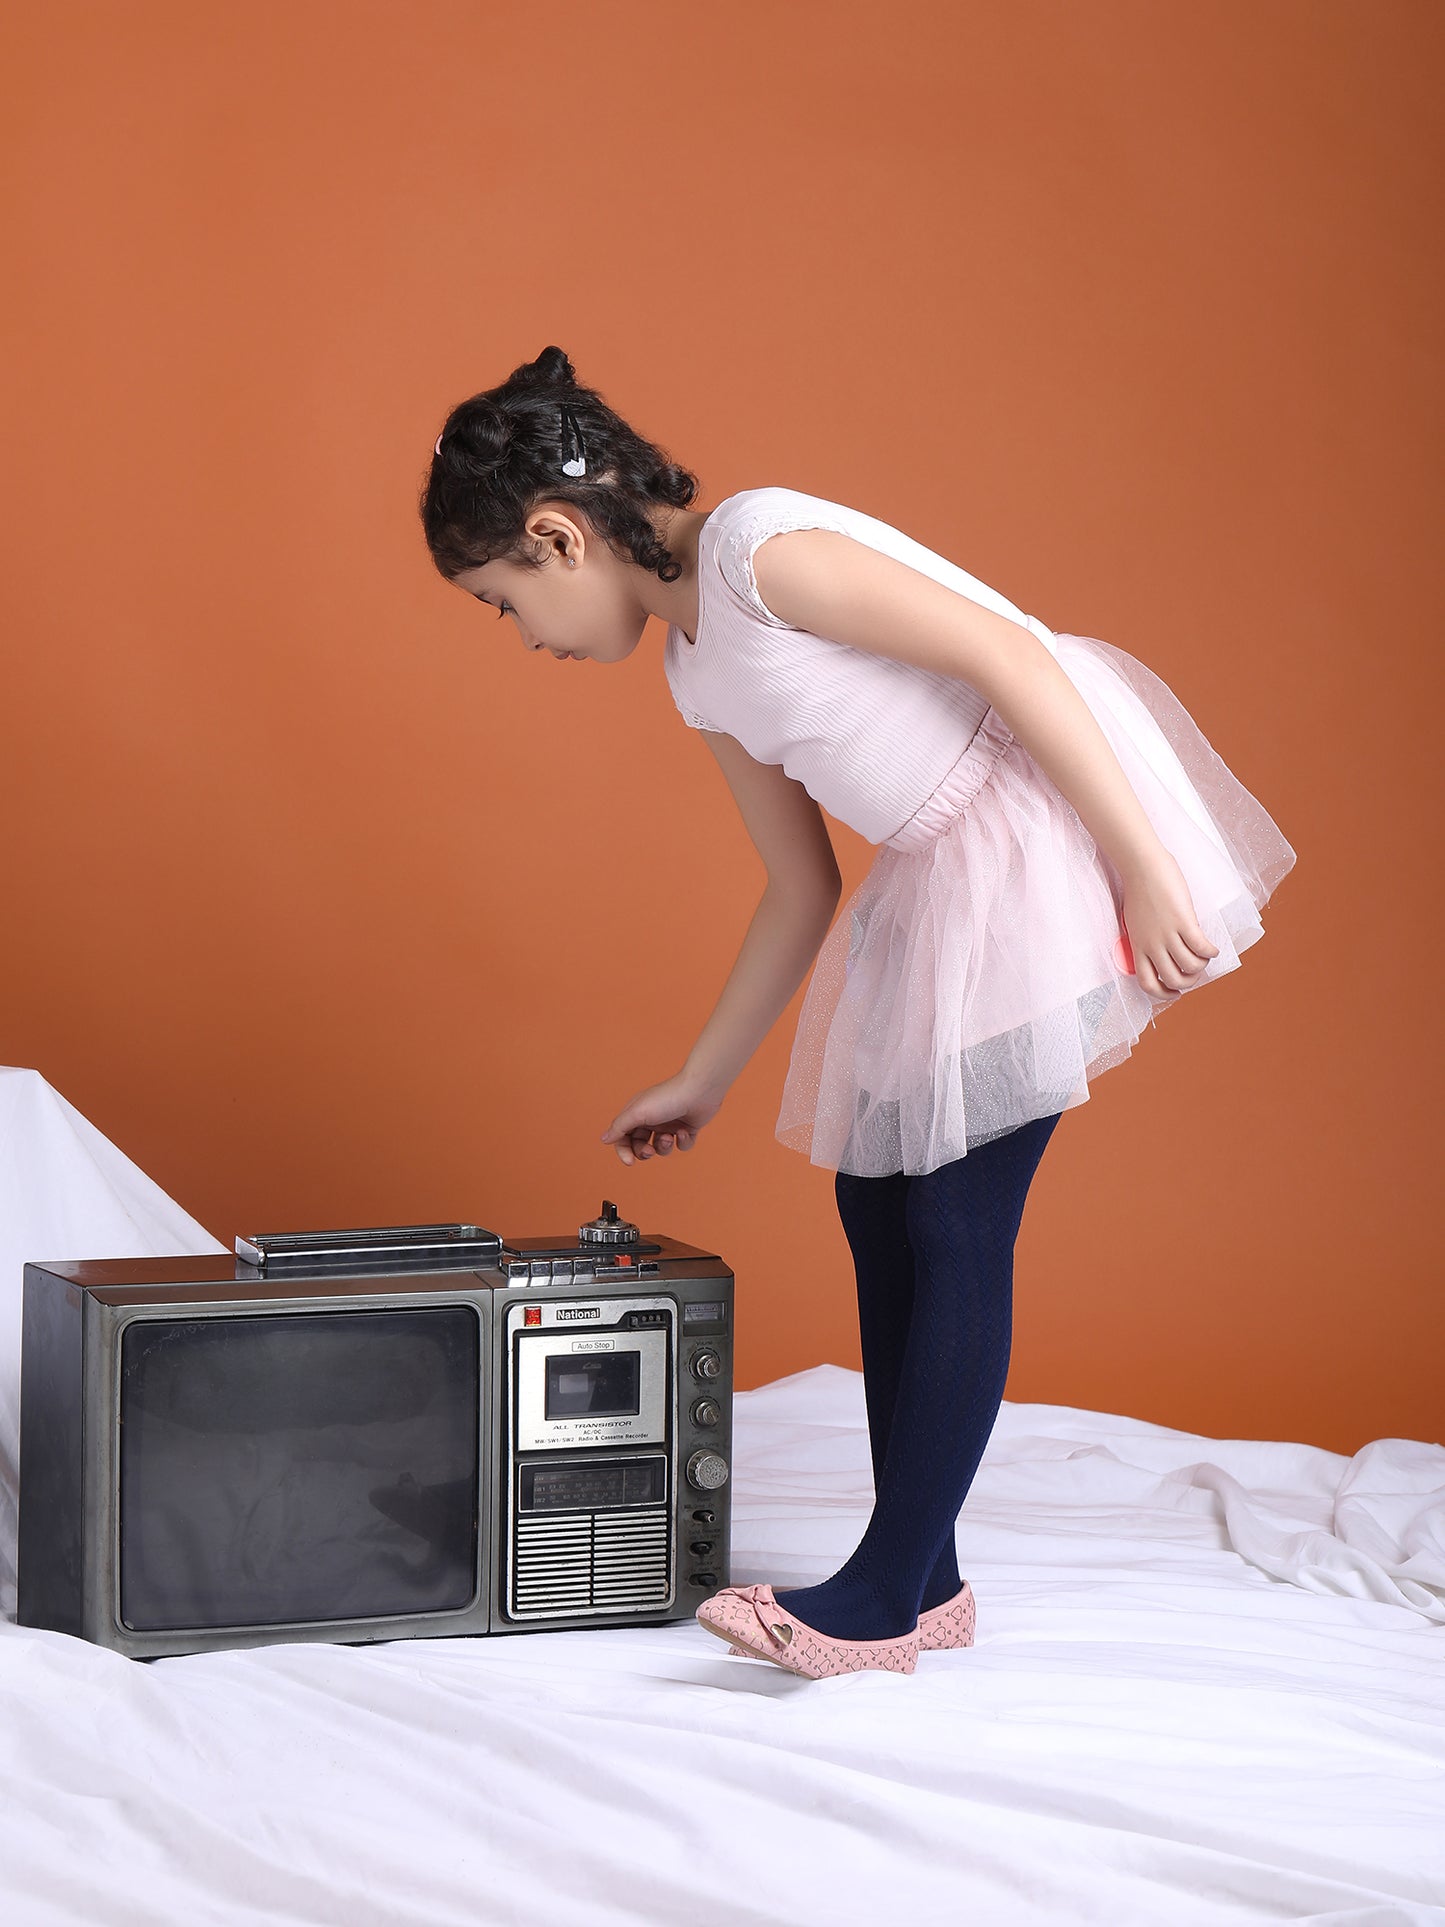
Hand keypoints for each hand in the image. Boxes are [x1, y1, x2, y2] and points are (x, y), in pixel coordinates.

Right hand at [600, 1072, 726, 1165]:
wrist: (700, 1090)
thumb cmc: (667, 1098)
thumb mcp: (637, 1113)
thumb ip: (619, 1127)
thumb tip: (604, 1139)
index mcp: (637, 1113)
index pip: (623, 1137)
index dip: (624, 1151)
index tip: (630, 1162)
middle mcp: (652, 1119)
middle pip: (640, 1145)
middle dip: (644, 1152)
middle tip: (649, 1151)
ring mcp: (669, 1124)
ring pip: (660, 1148)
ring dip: (663, 1147)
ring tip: (669, 1137)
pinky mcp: (686, 1128)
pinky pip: (681, 1145)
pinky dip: (683, 1142)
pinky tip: (685, 1131)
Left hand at [1118, 852, 1220, 1004]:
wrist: (1142, 867)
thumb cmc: (1139, 890)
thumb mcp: (1135, 924)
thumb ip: (1145, 940)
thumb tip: (1161, 951)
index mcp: (1138, 947)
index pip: (1147, 983)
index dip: (1163, 994)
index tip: (1175, 991)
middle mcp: (1151, 945)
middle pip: (1173, 979)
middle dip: (1189, 982)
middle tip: (1195, 972)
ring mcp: (1167, 934)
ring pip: (1190, 966)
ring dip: (1202, 965)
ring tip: (1206, 956)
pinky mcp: (1182, 921)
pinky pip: (1201, 947)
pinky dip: (1211, 952)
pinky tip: (1214, 948)